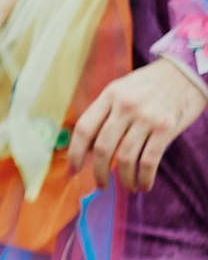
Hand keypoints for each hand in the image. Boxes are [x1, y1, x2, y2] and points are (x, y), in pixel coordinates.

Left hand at [70, 58, 205, 193]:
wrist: (186, 72)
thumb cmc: (151, 84)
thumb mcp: (122, 89)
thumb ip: (105, 113)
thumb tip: (88, 148)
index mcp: (110, 95)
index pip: (84, 128)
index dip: (75, 153)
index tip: (73, 169)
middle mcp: (125, 106)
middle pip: (102, 147)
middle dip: (98, 172)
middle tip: (100, 185)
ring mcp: (146, 117)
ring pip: (125, 158)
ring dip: (124, 179)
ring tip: (127, 186)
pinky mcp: (165, 128)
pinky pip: (148, 161)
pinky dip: (144, 177)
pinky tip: (144, 184)